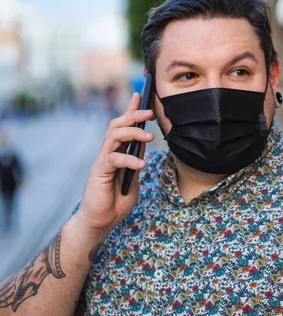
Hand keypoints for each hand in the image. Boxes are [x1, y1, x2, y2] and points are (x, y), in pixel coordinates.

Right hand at [77, 93, 154, 236]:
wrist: (100, 222)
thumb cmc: (116, 202)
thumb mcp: (133, 179)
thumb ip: (136, 163)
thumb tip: (144, 147)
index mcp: (116, 152)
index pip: (123, 126)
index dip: (130, 109)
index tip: (141, 93)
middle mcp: (108, 153)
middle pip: (117, 125)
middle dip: (134, 115)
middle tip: (150, 113)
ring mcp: (102, 161)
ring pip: (114, 135)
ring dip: (133, 132)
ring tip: (150, 136)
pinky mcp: (99, 173)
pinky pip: (114, 159)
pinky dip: (129, 159)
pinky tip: (141, 163)